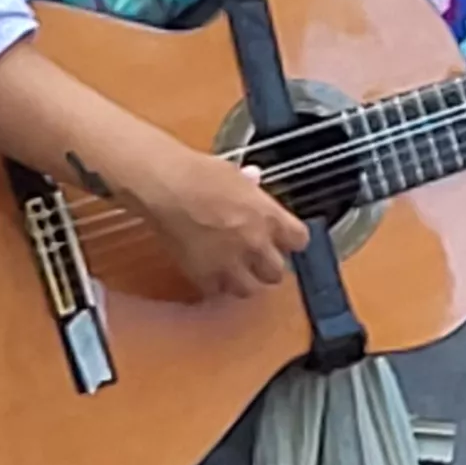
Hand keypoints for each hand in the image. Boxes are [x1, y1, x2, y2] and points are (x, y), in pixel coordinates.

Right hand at [132, 148, 308, 299]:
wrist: (166, 186)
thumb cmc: (199, 173)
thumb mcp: (235, 175)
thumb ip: (250, 189)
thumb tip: (253, 179)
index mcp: (270, 217)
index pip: (299, 241)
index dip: (290, 242)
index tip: (282, 241)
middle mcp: (256, 243)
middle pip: (276, 272)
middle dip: (267, 267)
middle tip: (255, 260)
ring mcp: (230, 262)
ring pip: (249, 289)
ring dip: (243, 281)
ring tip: (234, 272)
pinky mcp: (203, 275)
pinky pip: (216, 291)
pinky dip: (214, 285)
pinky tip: (208, 273)